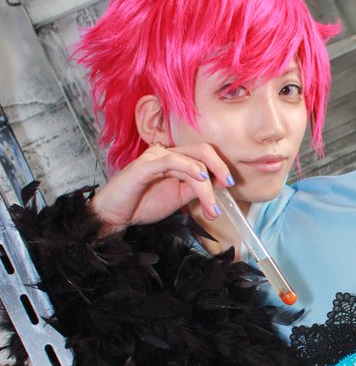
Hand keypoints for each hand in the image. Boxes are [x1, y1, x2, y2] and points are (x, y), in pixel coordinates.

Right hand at [91, 143, 232, 230]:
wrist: (114, 215)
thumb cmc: (141, 204)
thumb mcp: (178, 198)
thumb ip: (196, 189)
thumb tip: (219, 184)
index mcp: (175, 160)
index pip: (204, 155)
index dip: (221, 167)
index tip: (231, 184)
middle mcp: (166, 154)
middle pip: (202, 150)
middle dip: (221, 166)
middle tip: (230, 184)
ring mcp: (155, 157)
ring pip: (192, 162)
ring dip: (207, 187)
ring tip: (212, 208)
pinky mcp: (145, 165)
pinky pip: (172, 160)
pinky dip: (190, 168)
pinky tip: (201, 178)